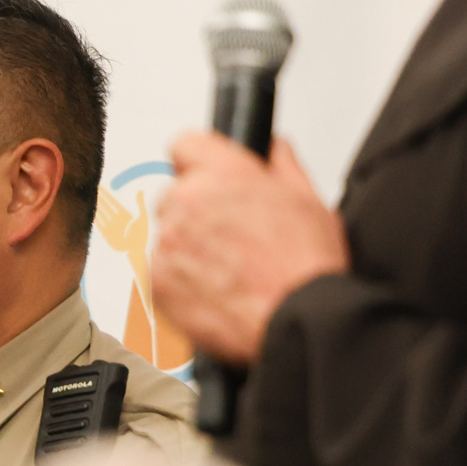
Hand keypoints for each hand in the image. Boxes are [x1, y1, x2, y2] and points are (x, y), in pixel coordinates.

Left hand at [150, 133, 349, 364]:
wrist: (296, 321)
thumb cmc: (306, 267)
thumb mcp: (309, 201)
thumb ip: (282, 165)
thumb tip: (273, 149)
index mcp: (222, 175)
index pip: (185, 144)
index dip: (199, 161)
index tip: (208, 176)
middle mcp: (187, 204)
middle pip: (175, 195)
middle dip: (198, 211)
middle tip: (232, 236)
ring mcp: (167, 244)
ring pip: (169, 237)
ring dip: (190, 249)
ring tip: (233, 271)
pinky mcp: (157, 283)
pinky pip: (162, 274)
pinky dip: (182, 283)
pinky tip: (219, 291)